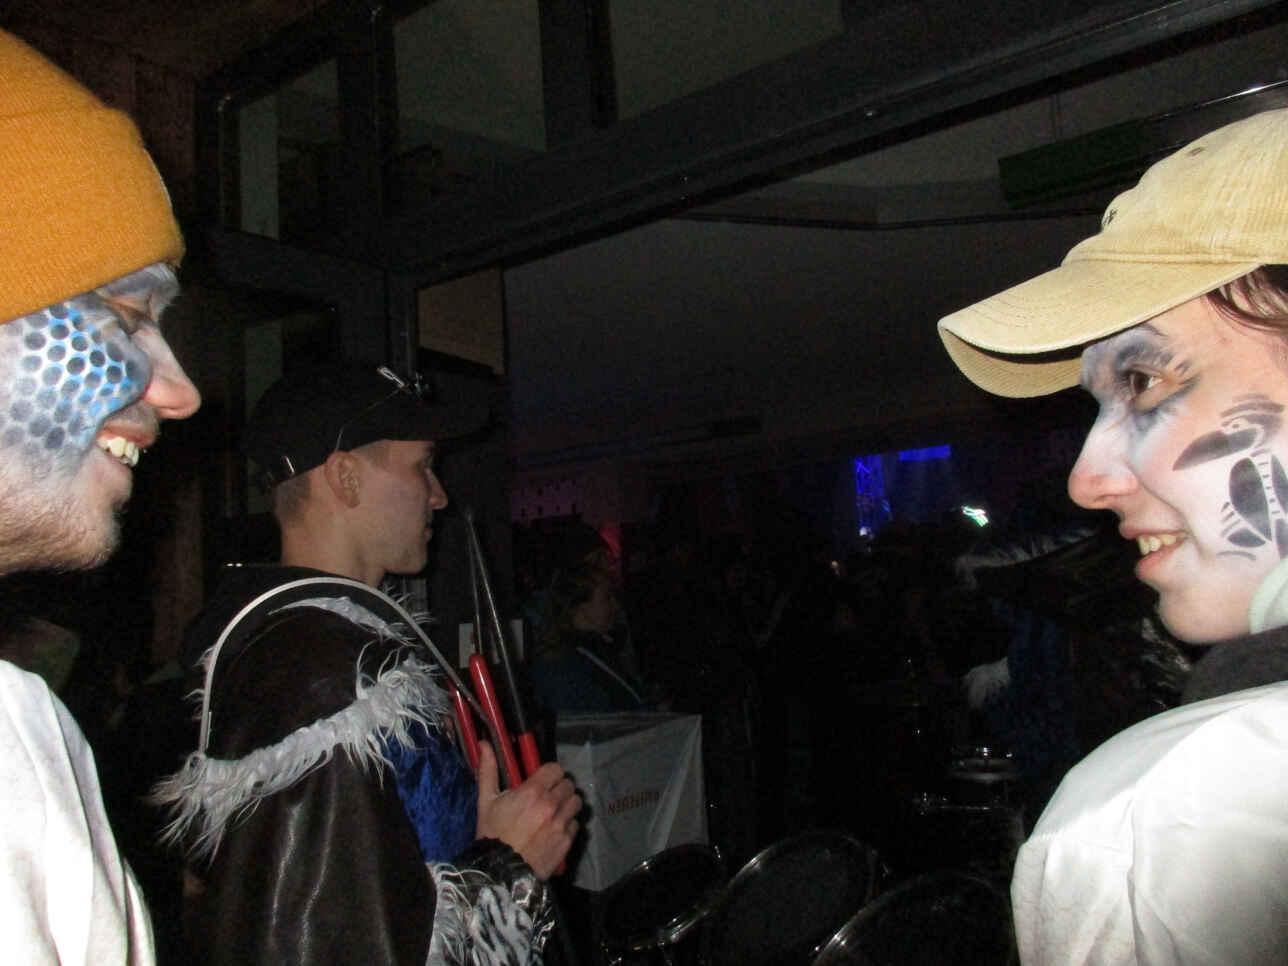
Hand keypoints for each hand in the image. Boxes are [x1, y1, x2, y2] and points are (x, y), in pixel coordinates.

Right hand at [475, 741, 580, 878]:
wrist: (499, 872)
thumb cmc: (491, 834)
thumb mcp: (486, 801)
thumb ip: (488, 770)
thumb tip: (484, 744)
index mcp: (533, 792)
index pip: (556, 769)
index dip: (550, 773)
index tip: (543, 780)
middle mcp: (551, 805)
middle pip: (568, 785)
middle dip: (559, 788)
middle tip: (548, 796)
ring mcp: (561, 824)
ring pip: (576, 803)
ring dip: (567, 804)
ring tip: (555, 812)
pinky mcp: (566, 842)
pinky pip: (576, 825)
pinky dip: (568, 825)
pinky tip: (555, 830)